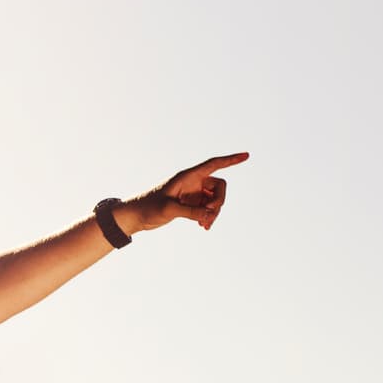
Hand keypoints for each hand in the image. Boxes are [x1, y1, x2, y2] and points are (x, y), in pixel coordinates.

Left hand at [121, 152, 249, 233]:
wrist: (135, 216)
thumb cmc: (148, 207)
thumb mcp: (169, 209)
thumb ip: (190, 211)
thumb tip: (209, 214)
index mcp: (187, 176)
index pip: (213, 164)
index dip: (231, 160)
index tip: (246, 155)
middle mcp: (192, 183)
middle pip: (219, 186)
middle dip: (219, 201)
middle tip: (210, 214)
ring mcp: (192, 193)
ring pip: (214, 199)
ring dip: (214, 212)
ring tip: (205, 225)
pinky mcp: (189, 204)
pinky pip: (206, 208)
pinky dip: (208, 217)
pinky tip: (203, 227)